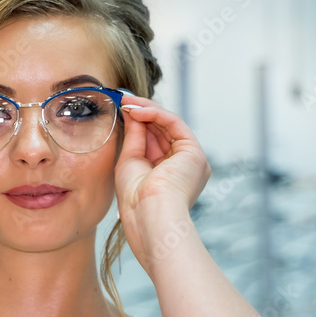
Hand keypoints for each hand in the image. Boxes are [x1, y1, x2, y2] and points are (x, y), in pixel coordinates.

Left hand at [113, 97, 210, 268]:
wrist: (148, 216)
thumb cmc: (136, 200)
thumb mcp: (130, 161)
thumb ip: (134, 136)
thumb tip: (131, 111)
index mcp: (170, 173)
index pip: (155, 139)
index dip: (138, 122)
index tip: (120, 110)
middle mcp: (184, 166)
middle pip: (162, 130)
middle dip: (141, 113)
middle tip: (121, 100)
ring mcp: (192, 159)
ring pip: (169, 124)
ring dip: (146, 109)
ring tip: (125, 102)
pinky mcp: (195, 153)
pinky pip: (174, 123)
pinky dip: (155, 113)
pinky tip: (136, 109)